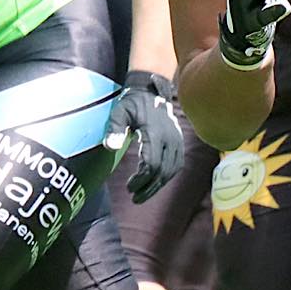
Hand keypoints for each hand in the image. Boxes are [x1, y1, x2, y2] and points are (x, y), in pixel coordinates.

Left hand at [102, 71, 184, 200]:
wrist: (152, 91)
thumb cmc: (133, 103)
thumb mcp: (119, 111)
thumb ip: (114, 128)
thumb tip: (110, 146)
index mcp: (156, 132)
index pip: (152, 163)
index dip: (141, 179)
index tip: (129, 187)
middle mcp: (171, 138)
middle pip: (163, 171)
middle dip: (148, 188)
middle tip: (134, 198)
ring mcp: (178, 141)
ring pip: (171, 171)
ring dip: (157, 185)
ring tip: (142, 194)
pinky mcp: (180, 143)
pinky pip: (176, 166)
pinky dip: (166, 177)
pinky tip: (154, 182)